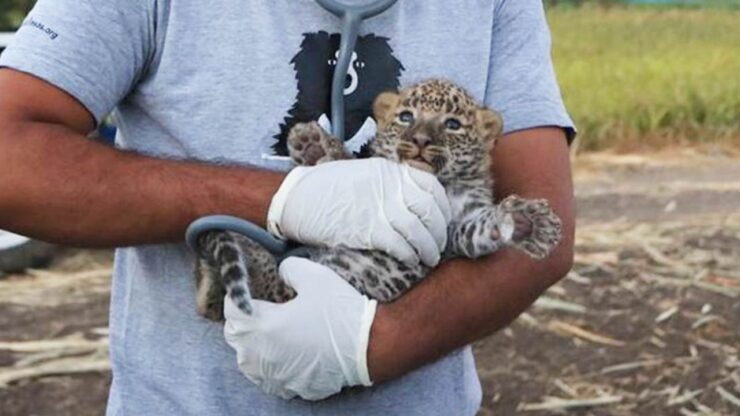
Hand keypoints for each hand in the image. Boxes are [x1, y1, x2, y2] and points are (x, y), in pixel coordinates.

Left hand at [223, 257, 377, 400]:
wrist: (370, 345)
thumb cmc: (341, 310)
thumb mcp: (314, 276)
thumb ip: (288, 268)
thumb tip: (280, 273)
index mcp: (264, 327)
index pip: (232, 311)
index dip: (238, 297)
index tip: (248, 292)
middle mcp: (263, 356)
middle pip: (235, 338)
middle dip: (242, 321)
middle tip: (258, 310)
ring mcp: (277, 376)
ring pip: (247, 363)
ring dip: (251, 347)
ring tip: (266, 334)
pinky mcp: (293, 388)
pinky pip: (269, 379)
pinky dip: (270, 367)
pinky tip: (283, 355)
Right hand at [267, 158, 450, 266]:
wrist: (297, 198)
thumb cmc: (326, 188)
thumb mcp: (363, 174)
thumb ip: (387, 184)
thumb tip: (409, 202)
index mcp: (389, 171)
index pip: (431, 186)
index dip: (442, 206)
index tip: (443, 220)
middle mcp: (389, 187)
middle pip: (429, 210)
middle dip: (439, 231)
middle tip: (439, 245)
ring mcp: (380, 208)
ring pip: (418, 230)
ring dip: (428, 248)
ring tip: (429, 259)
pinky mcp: (369, 230)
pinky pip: (400, 245)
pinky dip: (409, 255)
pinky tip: (411, 260)